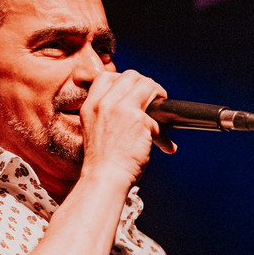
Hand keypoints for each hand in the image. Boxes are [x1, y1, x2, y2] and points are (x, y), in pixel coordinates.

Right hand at [79, 70, 173, 186]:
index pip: (106, 76)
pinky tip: (163, 144)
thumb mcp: (94, 131)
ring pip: (147, 85)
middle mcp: (104, 103)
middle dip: (146, 84)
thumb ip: (108, 116)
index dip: (124, 80)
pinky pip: (157, 118)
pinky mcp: (139, 119)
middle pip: (131, 76)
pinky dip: (162, 132)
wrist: (104, 178)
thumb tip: (135, 108)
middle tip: (154, 98)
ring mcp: (121, 109)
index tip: (134, 91)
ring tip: (162, 111)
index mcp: (91, 106)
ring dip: (159, 95)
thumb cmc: (102, 163)